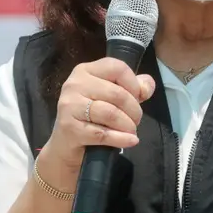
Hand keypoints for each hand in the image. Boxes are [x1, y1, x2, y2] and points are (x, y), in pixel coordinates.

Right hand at [40, 58, 155, 177]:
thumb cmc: (90, 117)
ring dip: (128, 125)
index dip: (133, 84)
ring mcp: (69, 106)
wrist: (65, 145)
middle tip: (136, 120)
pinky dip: (121, 139)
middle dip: (134, 110)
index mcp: (85, 71)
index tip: (138, 98)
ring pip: (111, 114)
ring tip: (131, 131)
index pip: (117, 67)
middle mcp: (74, 84)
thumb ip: (132, 88)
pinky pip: (102, 134)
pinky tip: (130, 141)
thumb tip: (147, 85)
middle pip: (117, 93)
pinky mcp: (69, 128)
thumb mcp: (110, 98)